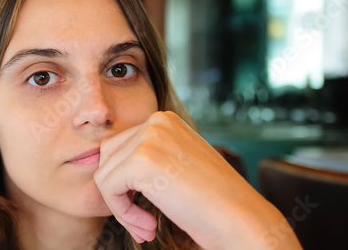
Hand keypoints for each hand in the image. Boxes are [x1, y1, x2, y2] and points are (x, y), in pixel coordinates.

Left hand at [94, 111, 301, 248]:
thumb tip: (112, 170)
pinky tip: (148, 227)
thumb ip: (150, 157)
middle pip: (108, 157)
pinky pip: (108, 188)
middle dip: (118, 193)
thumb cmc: (213, 201)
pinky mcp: (142, 160)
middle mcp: (156, 121)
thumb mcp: (178, 165)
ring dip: (120, 207)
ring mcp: (149, 137)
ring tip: (145, 227)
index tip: (146, 211)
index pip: (121, 147)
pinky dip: (122, 213)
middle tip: (141, 222)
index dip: (126, 183)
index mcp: (165, 120)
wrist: (243, 220)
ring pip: (105, 174)